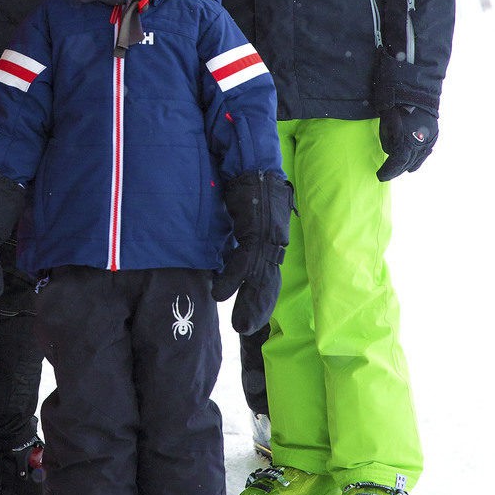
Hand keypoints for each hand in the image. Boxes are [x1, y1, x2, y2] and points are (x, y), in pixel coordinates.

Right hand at [213, 171, 293, 334]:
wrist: (253, 164)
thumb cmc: (246, 189)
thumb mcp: (244, 220)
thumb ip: (239, 240)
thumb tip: (225, 258)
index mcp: (272, 243)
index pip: (269, 278)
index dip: (262, 300)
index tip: (253, 320)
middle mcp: (274, 243)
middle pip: (267, 283)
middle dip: (257, 309)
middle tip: (246, 331)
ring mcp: (268, 237)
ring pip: (258, 278)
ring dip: (247, 303)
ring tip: (237, 325)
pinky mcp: (257, 229)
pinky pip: (244, 260)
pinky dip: (232, 278)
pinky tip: (219, 294)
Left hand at [377, 104, 437, 180]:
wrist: (413, 90)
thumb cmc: (393, 107)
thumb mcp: (385, 126)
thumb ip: (388, 142)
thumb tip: (391, 152)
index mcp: (406, 143)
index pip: (397, 164)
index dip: (388, 172)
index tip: (380, 177)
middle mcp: (420, 144)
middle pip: (408, 163)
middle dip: (397, 170)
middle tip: (388, 174)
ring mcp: (429, 139)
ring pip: (419, 158)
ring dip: (409, 165)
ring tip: (401, 170)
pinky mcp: (434, 134)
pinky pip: (426, 150)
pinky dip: (419, 157)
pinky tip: (415, 162)